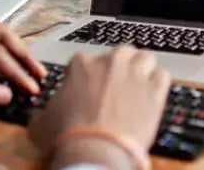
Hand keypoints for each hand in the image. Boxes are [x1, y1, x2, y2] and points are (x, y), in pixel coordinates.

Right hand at [28, 46, 170, 166]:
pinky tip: (152, 97)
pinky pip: (163, 76)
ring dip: (142, 69)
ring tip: (138, 88)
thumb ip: (43, 113)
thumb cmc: (66, 136)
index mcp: (81, 64)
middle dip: (120, 67)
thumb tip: (40, 117)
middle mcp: (110, 62)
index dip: (91, 77)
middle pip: (121, 53)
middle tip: (117, 87)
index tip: (92, 92)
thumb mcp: (41, 123)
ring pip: (145, 58)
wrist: (95, 150)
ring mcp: (135, 74)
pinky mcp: (155, 90)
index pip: (89, 61)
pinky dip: (158, 84)